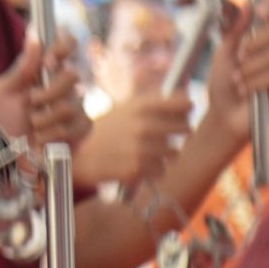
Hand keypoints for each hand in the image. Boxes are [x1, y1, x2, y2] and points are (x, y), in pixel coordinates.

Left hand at [0, 34, 88, 149]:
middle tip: (32, 102)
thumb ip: (21, 68)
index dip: (63, 48)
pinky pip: (78, 125)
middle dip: (48, 92)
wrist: (9, 156)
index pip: (68, 44)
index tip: (47, 63)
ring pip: (72, 104)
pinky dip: (53, 135)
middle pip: (73, 75)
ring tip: (32, 125)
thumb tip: (35, 39)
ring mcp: (77, 105)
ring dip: (45, 119)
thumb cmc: (5, 121)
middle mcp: (65, 84)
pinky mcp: (83, 127)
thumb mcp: (4, 93)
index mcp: (46, 70)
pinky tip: (42, 138)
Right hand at [73, 94, 191, 186]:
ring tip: (149, 152)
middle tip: (167, 136)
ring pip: (174, 153)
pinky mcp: (136, 169)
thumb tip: (188, 97)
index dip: (187, 108)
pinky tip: (139, 165)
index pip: (183, 103)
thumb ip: (154, 101)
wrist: (79, 156)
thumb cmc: (107, 130)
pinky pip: (161, 170)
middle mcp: (142, 126)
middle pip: (185, 128)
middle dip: (181, 133)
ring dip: (166, 155)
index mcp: (141, 106)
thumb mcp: (125, 108)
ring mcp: (140, 148)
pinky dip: (153, 170)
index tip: (186, 111)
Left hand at [199, 7, 268, 147]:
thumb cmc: (223, 86)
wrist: (222, 116)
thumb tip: (248, 4)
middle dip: (255, 42)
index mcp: (267, 44)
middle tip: (238, 57)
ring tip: (236, 80)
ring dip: (250, 67)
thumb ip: (236, 30)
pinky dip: (254, 82)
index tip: (259, 8)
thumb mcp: (225, 54)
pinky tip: (243, 91)